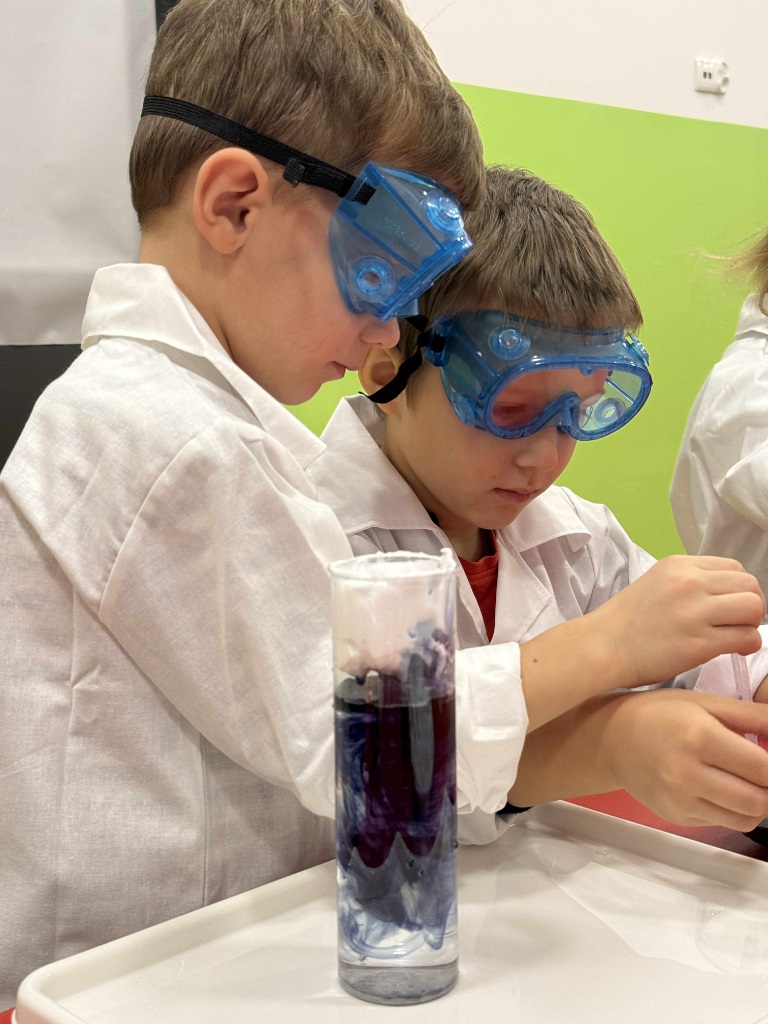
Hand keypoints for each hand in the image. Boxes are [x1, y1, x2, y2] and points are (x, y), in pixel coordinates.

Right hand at [586, 555, 764, 689]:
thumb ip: (689, 582)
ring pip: (754, 607)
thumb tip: (724, 594)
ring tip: (734, 636)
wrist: (602, 646)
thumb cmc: (626, 621)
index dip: (738, 589)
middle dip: (750, 606)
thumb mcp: (656, 582)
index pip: (734, 568)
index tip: (728, 607)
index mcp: (679, 565)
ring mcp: (695, 612)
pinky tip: (732, 650)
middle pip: (750, 585)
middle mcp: (690, 582)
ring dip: (750, 624)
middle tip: (735, 623)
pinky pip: (747, 637)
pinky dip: (747, 645)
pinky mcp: (700, 642)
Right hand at [607, 688, 767, 828]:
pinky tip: (722, 787)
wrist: (611, 740)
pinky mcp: (677, 817)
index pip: (763, 768)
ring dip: (757, 802)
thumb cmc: (658, 714)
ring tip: (748, 780)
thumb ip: (752, 716)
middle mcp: (688, 774)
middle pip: (758, 800)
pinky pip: (723, 821)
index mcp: (699, 738)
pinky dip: (733, 809)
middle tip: (761, 770)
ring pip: (745, 818)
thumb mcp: (704, 702)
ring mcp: (681, 800)